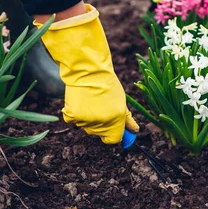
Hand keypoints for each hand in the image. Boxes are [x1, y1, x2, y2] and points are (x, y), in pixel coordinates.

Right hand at [36, 4, 138, 143]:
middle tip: (100, 106)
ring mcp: (86, 120)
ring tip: (90, 100)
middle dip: (100, 124)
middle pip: (99, 134)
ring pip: (86, 127)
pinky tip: (80, 101)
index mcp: (116, 119)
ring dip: (87, 118)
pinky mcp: (72, 115)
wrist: (88, 69)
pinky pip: (73, 121)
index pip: (113, 139)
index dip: (113, 134)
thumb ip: (127, 119)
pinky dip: (75, 114)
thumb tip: (135, 131)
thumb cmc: (106, 83)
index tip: (111, 127)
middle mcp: (102, 122)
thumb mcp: (121, 100)